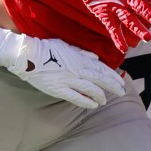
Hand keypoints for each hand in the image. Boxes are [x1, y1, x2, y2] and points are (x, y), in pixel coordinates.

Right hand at [0, 24, 126, 108]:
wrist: (28, 55)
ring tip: (106, 100)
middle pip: (100, 79)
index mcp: (79, 59)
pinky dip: (86, 101)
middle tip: (122, 92)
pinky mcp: (59, 89)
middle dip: (113, 86)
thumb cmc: (46, 48)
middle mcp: (77, 69)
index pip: (101, 69)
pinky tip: (94, 105)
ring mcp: (69, 80)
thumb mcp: (66, 45)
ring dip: (101, 95)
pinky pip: (76, 97)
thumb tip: (95, 58)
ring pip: (90, 89)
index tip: (121, 81)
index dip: (113, 76)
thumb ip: (81, 53)